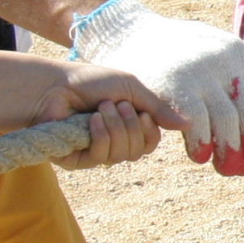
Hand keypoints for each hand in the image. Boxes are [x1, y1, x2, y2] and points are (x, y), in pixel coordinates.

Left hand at [35, 66, 175, 168]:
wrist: (55, 85)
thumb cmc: (90, 82)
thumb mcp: (131, 88)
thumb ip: (158, 108)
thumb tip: (189, 125)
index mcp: (127, 127)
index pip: (149, 144)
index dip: (150, 132)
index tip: (142, 112)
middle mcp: (113, 143)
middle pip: (137, 151)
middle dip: (130, 125)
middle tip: (114, 104)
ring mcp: (94, 153)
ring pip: (121, 155)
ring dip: (114, 128)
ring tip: (100, 108)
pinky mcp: (76, 160)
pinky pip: (100, 157)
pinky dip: (100, 136)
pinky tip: (91, 122)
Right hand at [70, 0, 243, 174]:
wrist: (125, 33)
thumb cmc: (171, 43)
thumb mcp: (212, 40)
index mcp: (237, 53)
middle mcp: (225, 62)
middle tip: (242, 167)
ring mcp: (201, 75)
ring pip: (227, 123)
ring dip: (228, 151)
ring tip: (225, 168)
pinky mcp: (176, 88)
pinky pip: (198, 125)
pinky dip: (202, 144)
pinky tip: (200, 156)